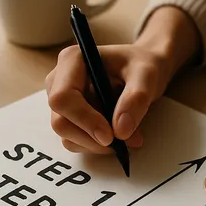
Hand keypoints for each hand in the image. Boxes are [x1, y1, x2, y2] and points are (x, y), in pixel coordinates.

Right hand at [46, 6, 199, 152]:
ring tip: (128, 136)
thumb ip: (136, 98)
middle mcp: (59, 80)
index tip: (110, 135)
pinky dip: (97, 145)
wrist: (142, 71)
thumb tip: (120, 131)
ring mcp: (62, 102)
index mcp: (72, 60)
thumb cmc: (141, 65)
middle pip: (60, 121)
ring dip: (97, 145)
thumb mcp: (146, 75)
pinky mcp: (69, 118)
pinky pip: (75, 141)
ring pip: (67, 136)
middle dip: (91, 138)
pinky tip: (118, 136)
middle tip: (122, 142)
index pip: (63, 97)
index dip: (84, 119)